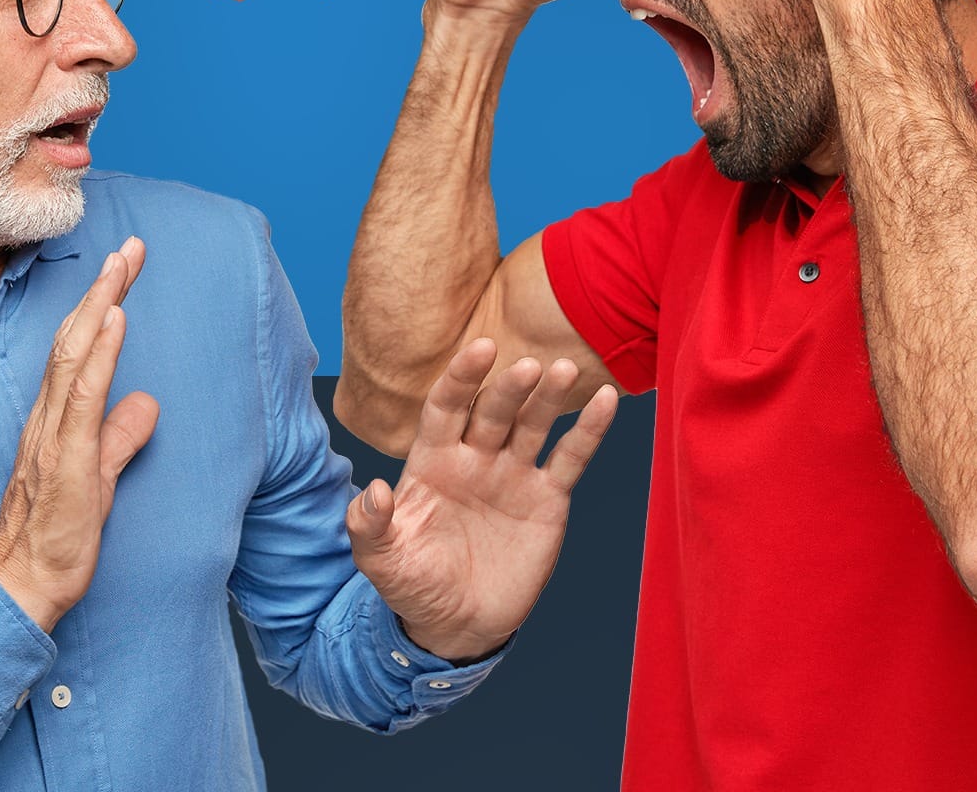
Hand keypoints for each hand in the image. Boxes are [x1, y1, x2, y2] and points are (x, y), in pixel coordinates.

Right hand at [0, 236, 159, 630]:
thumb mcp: (100, 478)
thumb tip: (146, 404)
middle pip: (75, 340)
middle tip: (130, 247)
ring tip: (123, 266)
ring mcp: (54, 436)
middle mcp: (48, 418)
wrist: (22, 586)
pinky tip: (114, 322)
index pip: (78, 351)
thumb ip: (120, 439)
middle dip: (104, 289)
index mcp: (55, 420)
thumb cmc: (56, 537)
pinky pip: (82, 397)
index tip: (125, 269)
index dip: (101, 307)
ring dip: (101, 305)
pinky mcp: (65, 460)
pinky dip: (98, 354)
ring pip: (75, 356)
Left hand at [348, 339, 618, 662]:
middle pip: (493, 411)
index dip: (461, 379)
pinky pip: (570, 458)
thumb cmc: (413, 585)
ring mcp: (513, 474)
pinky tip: (606, 399)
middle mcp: (474, 457)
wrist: (458, 625)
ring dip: (549, 398)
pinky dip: (589, 429)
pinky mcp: (547, 498)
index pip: (445, 408)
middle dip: (508, 389)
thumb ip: (370, 526)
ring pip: (533, 425)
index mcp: (433, 461)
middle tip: (527, 367)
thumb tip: (374, 491)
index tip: (480, 350)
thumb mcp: (381, 561)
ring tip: (566, 370)